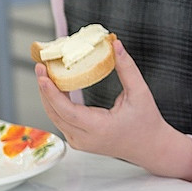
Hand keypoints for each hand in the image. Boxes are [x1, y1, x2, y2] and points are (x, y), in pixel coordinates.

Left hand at [36, 40, 191, 178]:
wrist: (150, 146)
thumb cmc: (146, 122)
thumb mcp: (140, 93)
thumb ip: (127, 68)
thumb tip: (115, 44)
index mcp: (99, 128)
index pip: (66, 110)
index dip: (51, 92)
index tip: (42, 75)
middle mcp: (85, 139)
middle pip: (55, 113)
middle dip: (44, 89)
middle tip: (40, 67)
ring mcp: (80, 142)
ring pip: (55, 117)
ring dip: (48, 96)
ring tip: (45, 73)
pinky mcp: (79, 141)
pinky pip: (61, 121)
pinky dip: (56, 104)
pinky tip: (56, 87)